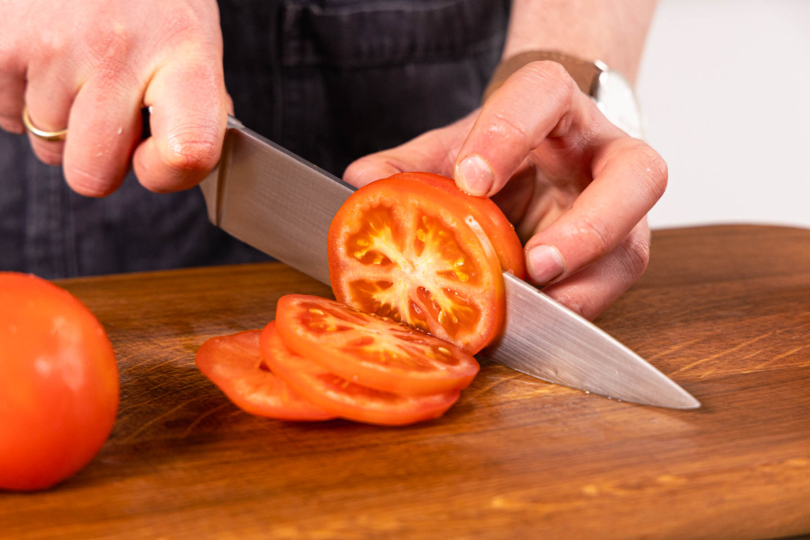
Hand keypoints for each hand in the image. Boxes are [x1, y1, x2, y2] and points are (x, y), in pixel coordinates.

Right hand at [0, 0, 227, 195]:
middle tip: (109, 113)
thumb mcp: (194, 37)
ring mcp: (50, 46)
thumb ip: (192, 103)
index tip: (159, 158)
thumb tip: (177, 160)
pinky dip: (21, 96)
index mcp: (184, 54)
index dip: (168, 174)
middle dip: (98, 158)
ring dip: (60, 120)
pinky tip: (44, 55)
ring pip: (45, 146)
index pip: (186, 153)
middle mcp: (118, 52)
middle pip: (91, 177)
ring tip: (77, 64)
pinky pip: (3, 114)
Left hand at [343, 61, 666, 320]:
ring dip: (584, 284)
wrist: (545, 156)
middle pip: (637, 174)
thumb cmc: (502, 148)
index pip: (545, 95)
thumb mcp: (456, 146)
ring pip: (631, 245)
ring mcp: (623, 209)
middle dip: (589, 224)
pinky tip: (535, 325)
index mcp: (558, 106)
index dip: (509, 133)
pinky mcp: (618, 254)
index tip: (470, 180)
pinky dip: (572, 310)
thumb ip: (412, 163)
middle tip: (537, 262)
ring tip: (534, 308)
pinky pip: (609, 288)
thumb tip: (360, 184)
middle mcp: (606, 154)